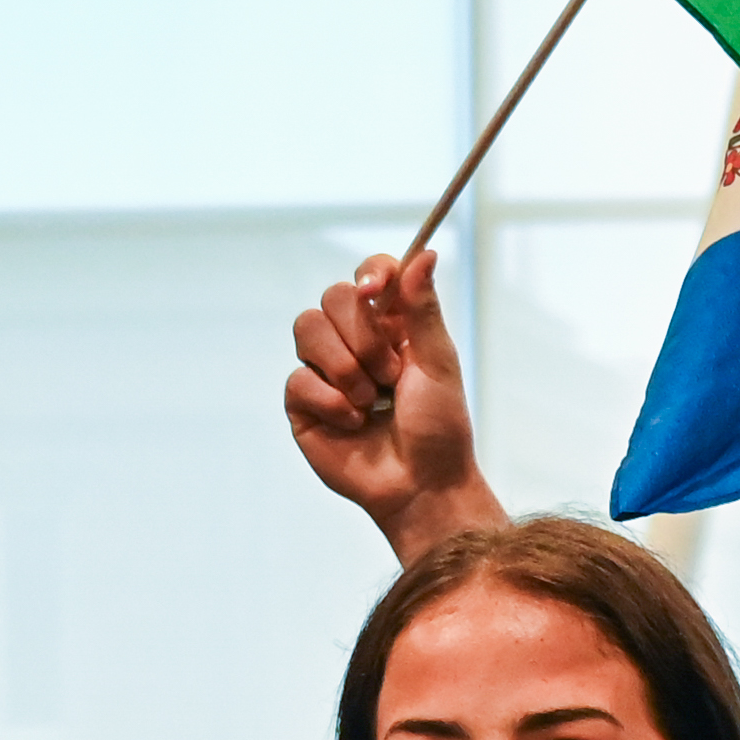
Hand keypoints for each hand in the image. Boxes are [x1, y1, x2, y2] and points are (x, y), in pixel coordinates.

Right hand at [284, 251, 509, 560]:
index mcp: (392, 326)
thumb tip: (424, 252)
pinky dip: (332, 402)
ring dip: (346, 367)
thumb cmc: (439, 428)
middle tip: (390, 374)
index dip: (370, 273)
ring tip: (373, 402)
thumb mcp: (438, 364)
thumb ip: (423, 309)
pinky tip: (355, 424)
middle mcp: (354, 341)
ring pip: (306, 327)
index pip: (370, 275)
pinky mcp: (303, 402)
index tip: (375, 288)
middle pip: (332, 297)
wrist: (422, 486)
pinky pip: (299, 378)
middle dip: (363, 336)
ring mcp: (326, 370)